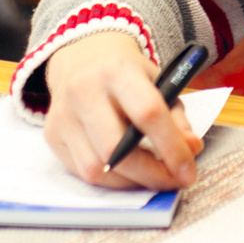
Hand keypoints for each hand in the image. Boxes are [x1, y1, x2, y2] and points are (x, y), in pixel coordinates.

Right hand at [41, 31, 199, 190]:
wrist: (83, 59)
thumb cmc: (128, 76)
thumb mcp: (158, 83)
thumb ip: (176, 118)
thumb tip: (191, 150)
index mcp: (117, 70)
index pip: (147, 113)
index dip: (172, 147)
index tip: (189, 171)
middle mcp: (83, 90)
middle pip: (116, 149)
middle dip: (151, 174)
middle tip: (175, 182)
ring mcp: (63, 114)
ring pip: (97, 167)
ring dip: (132, 182)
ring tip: (154, 179)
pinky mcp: (52, 134)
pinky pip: (82, 172)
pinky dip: (112, 181)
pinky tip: (130, 175)